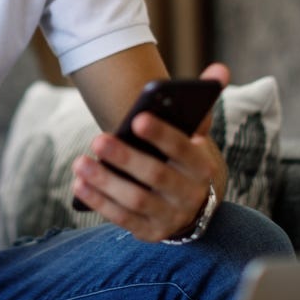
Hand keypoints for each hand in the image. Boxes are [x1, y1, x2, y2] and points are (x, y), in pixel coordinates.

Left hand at [72, 63, 230, 241]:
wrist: (191, 203)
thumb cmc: (183, 157)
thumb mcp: (195, 133)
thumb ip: (202, 102)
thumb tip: (219, 68)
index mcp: (202, 166)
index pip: (184, 149)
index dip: (162, 134)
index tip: (137, 118)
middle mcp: (190, 194)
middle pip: (156, 175)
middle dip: (126, 158)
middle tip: (98, 138)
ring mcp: (170, 217)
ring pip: (136, 199)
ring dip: (106, 181)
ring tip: (80, 162)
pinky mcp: (149, 232)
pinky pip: (122, 218)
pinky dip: (100, 201)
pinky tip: (80, 184)